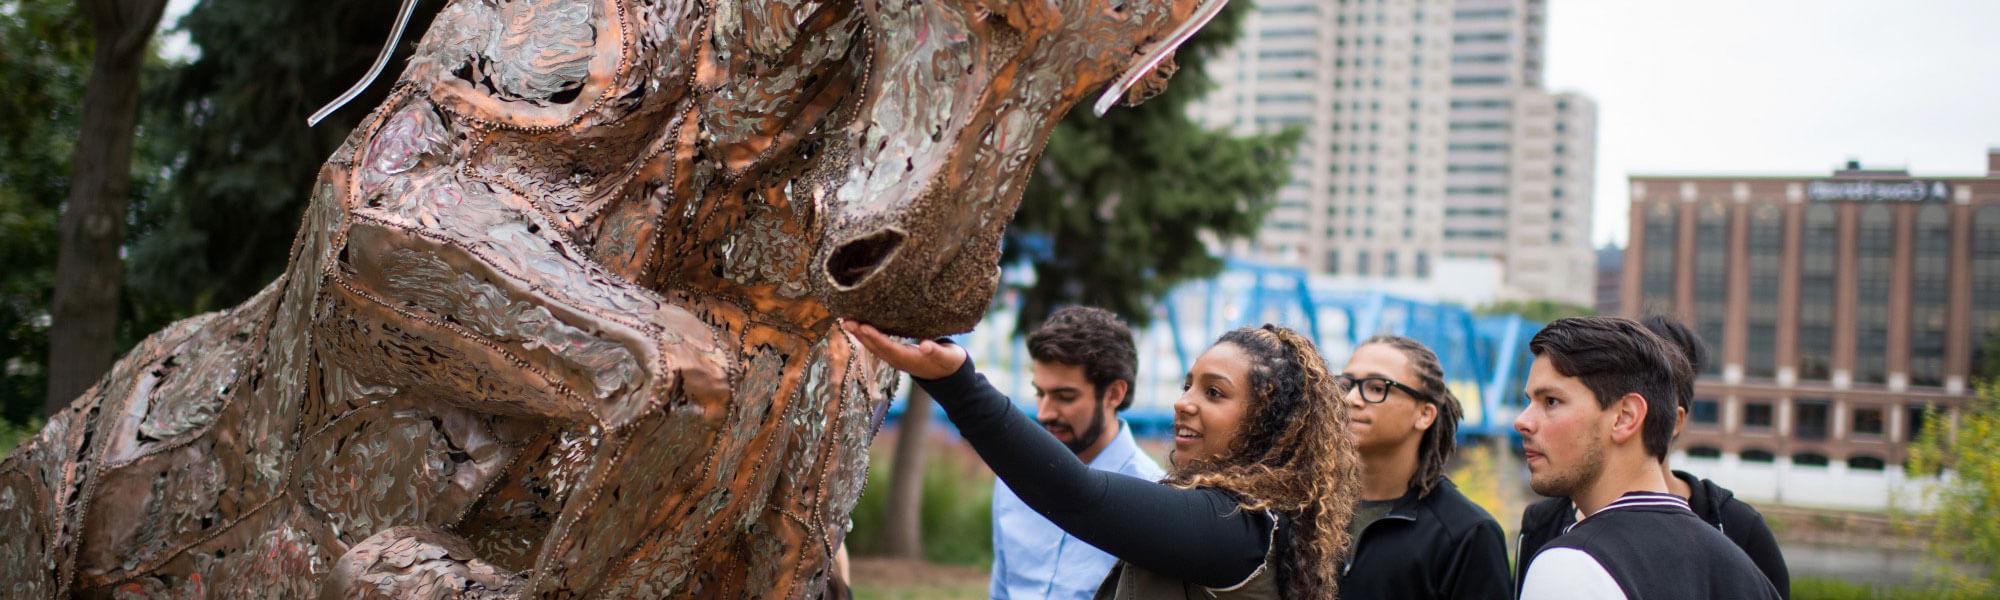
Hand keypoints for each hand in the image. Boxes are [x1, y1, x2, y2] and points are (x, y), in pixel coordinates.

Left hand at [840, 320, 965, 379]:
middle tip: (845, 320)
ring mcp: (894, 358)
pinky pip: (876, 343)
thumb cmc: (948, 362)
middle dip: (860, 334)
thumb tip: (924, 345)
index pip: (887, 347)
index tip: (863, 326)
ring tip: (845, 320)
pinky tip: (858, 324)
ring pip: (872, 345)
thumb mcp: (946, 357)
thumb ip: (936, 351)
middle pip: (875, 346)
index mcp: (908, 360)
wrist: (947, 374)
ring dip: (859, 334)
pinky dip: (866, 334)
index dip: (875, 337)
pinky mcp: (893, 353)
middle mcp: (897, 360)